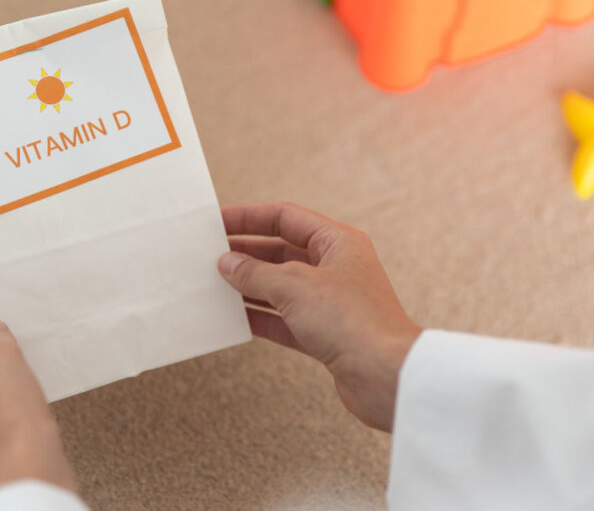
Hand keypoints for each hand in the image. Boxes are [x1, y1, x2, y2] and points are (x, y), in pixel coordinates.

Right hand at [219, 202, 421, 431]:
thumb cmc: (352, 321)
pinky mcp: (325, 334)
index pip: (286, 218)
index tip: (216, 222)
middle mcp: (336, 267)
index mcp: (338, 242)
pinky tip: (231, 317)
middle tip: (208, 256)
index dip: (249, 217)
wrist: (385, 376)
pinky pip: (284, 319)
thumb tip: (228, 263)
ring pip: (280, 287)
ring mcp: (331, 302)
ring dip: (248, 286)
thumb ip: (256, 273)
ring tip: (211, 285)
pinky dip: (259, 317)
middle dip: (245, 253)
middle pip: (282, 251)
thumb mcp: (295, 287)